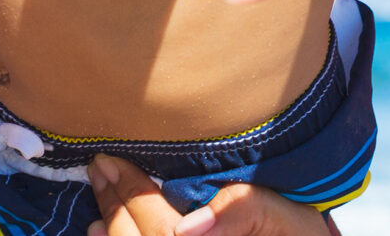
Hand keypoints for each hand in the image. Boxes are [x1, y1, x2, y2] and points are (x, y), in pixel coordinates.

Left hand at [85, 154, 336, 235]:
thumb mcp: (290, 221)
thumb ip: (245, 212)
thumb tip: (189, 225)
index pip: (161, 230)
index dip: (132, 195)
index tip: (111, 161)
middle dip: (115, 206)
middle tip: (99, 167)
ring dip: (111, 229)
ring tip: (100, 195)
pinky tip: (101, 231)